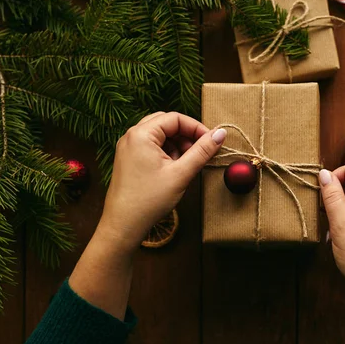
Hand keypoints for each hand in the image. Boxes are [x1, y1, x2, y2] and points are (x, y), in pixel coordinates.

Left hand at [98, 112, 226, 252]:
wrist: (123, 225)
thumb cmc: (148, 200)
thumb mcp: (181, 174)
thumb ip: (202, 151)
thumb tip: (221, 133)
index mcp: (141, 135)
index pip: (175, 118)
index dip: (196, 128)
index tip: (211, 142)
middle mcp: (131, 136)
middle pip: (166, 123)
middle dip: (187, 135)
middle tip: (200, 151)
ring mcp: (128, 148)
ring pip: (160, 135)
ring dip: (178, 145)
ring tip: (187, 164)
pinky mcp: (129, 159)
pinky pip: (152, 147)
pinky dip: (167, 153)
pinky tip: (175, 169)